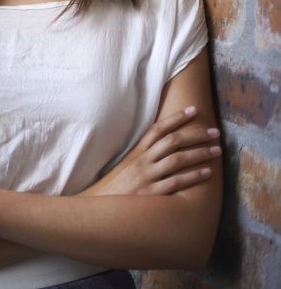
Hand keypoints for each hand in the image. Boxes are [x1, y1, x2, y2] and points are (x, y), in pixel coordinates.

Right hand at [85, 106, 220, 196]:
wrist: (100, 207)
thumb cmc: (117, 187)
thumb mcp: (127, 166)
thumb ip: (144, 156)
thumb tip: (166, 147)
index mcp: (137, 152)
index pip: (158, 129)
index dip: (176, 118)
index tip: (193, 110)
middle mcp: (142, 161)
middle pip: (172, 141)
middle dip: (195, 134)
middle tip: (214, 132)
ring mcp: (147, 176)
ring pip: (177, 160)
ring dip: (199, 153)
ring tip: (217, 150)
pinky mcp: (151, 193)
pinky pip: (176, 182)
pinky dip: (193, 176)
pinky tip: (207, 173)